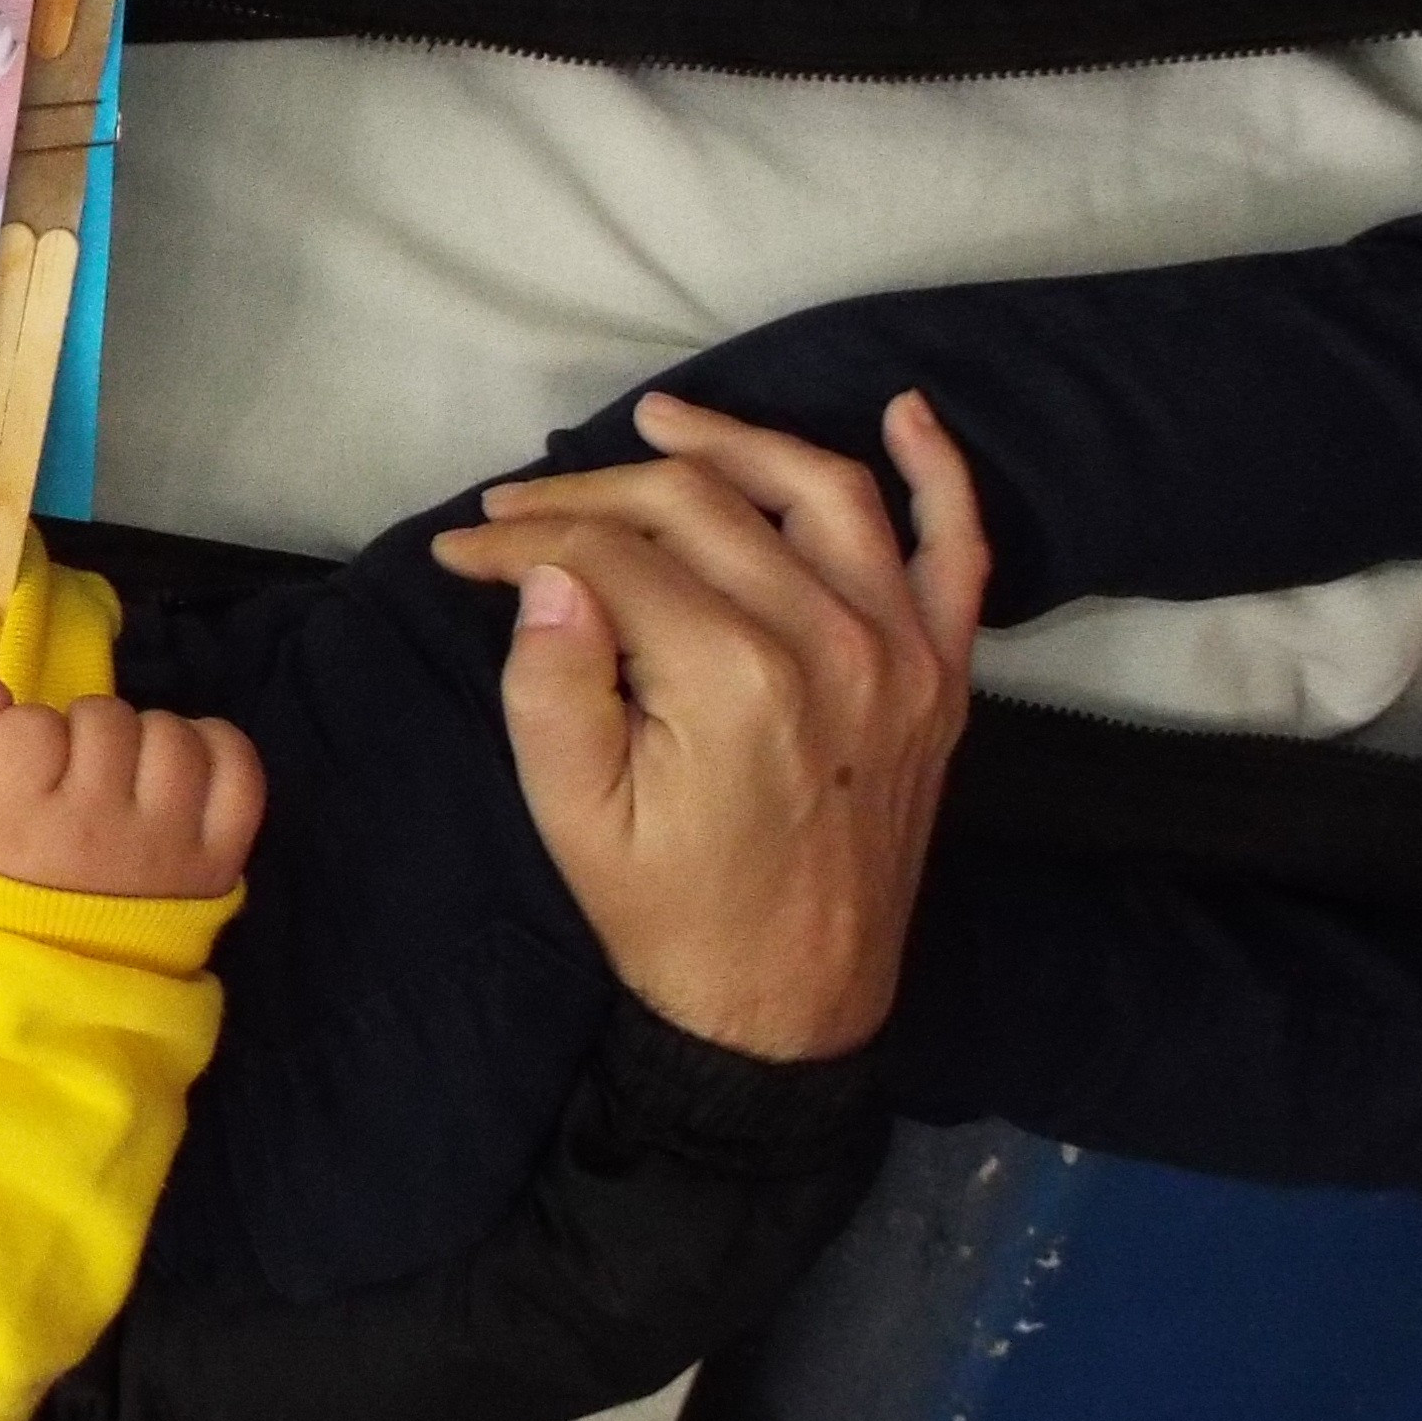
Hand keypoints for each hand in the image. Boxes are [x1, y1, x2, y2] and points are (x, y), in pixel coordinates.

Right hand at [0, 668, 265, 901]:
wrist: (72, 981)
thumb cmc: (10, 894)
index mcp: (25, 824)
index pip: (32, 724)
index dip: (28, 733)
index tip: (29, 768)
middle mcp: (100, 828)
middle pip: (105, 719)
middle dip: (88, 733)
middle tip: (80, 773)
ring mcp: (167, 843)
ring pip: (170, 733)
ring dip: (148, 739)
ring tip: (132, 775)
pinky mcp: (220, 857)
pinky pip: (238, 769)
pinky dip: (217, 750)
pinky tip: (186, 771)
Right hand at [425, 391, 989, 1061]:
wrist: (786, 1007)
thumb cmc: (668, 913)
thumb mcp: (573, 816)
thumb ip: (551, 686)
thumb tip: (542, 575)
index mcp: (733, 679)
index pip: (610, 555)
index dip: (523, 541)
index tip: (463, 551)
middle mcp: (832, 642)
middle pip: (701, 507)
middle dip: (592, 492)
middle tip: (520, 507)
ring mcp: (903, 651)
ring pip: (821, 491)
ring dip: (735, 442)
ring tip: (660, 423)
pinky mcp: (943, 673)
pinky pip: (957, 549)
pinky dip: (940, 473)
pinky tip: (906, 413)